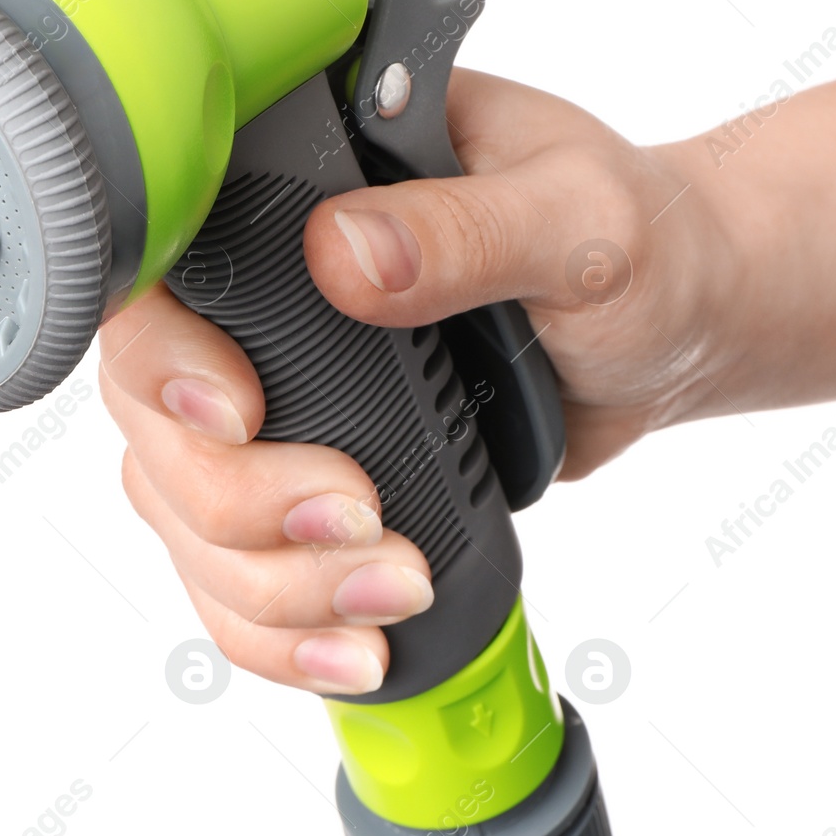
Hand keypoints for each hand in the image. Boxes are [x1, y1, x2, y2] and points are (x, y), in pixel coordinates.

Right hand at [99, 68, 726, 693]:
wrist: (680, 326)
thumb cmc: (641, 245)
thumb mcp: (578, 218)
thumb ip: (469, 230)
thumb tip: (346, 257)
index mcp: (301, 188)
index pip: (160, 271)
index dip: (167, 360)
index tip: (244, 416)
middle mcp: (264, 296)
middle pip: (155, 424)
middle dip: (242, 502)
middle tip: (360, 515)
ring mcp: (281, 397)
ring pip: (184, 518)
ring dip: (272, 584)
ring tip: (395, 589)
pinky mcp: (309, 482)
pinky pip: (239, 576)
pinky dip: (279, 633)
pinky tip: (354, 648)